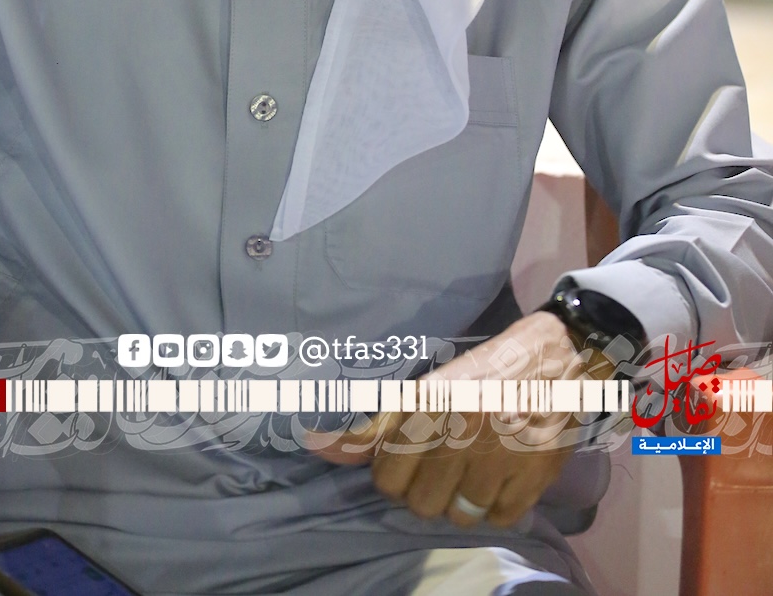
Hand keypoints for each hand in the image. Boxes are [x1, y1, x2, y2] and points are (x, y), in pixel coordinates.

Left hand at [308, 311, 607, 528]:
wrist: (559, 354)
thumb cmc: (485, 370)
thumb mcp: (428, 386)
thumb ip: (377, 424)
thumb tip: (315, 446)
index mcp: (430, 404)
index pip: (387, 477)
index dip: (396, 471)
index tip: (412, 456)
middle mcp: (462, 432)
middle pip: (421, 504)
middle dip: (428, 488)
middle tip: (445, 463)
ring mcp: (501, 458)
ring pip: (460, 515)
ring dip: (463, 499)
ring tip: (475, 469)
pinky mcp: (536, 477)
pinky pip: (499, 518)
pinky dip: (498, 505)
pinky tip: (502, 475)